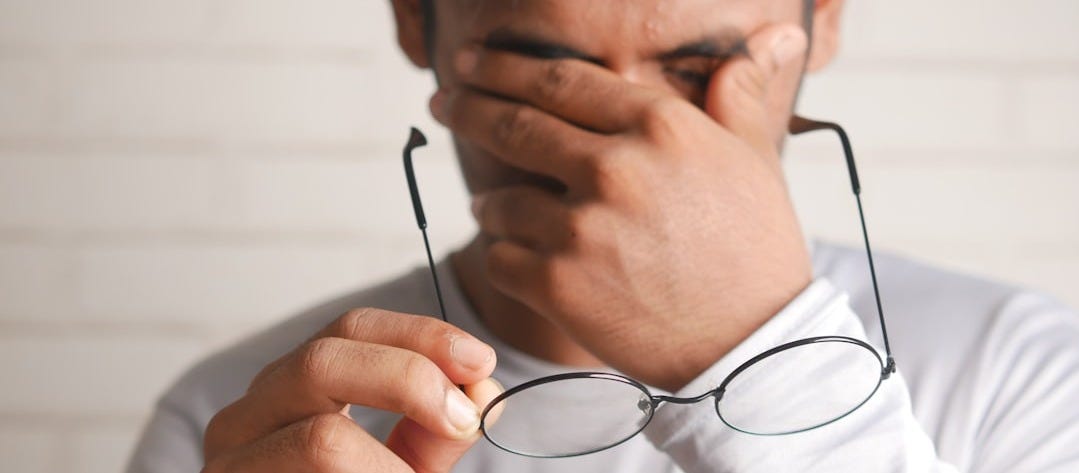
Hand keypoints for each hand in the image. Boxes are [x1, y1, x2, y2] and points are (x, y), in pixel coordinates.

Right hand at [202, 308, 501, 471]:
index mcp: (290, 391)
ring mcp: (229, 466)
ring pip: (321, 438)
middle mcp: (245, 417)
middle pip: (322, 359)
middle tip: (463, 419)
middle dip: (409, 378)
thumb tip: (484, 393)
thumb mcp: (401, 468)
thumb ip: (438, 429)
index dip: (420, 335)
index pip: (350, 329)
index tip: (480, 361)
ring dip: (392, 465)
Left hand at [432, 24, 811, 391]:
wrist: (752, 347)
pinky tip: (515, 256)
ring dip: (490, 202)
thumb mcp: (756, 160)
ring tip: (492, 207)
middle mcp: (614, 168)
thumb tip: (775, 36)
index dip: (504, 68)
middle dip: (467, 109)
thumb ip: (740, 94)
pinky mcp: (558, 286)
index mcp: (659, 126)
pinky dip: (501, 255)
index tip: (472, 64)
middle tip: (443, 101)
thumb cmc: (756, 250)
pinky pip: (499, 258)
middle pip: (514, 125)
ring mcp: (581, 228)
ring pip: (499, 201)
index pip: (560, 80)